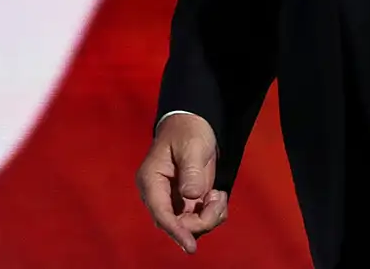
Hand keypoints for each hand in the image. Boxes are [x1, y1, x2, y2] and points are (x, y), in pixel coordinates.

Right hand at [136, 112, 227, 252]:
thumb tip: (191, 195)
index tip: (191, 246)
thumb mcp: (192, 146)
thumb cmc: (188, 130)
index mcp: (151, 179)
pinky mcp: (185, 201)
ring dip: (209, 217)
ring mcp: (172, 199)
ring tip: (219, 195)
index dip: (176, 231)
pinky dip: (212, 214)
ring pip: (189, 225)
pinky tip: (218, 196)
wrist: (193, 123)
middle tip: (218, 199)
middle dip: (200, 220)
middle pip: (175, 224)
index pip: (161, 212)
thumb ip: (191, 170)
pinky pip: (198, 220)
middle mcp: (158, 194)